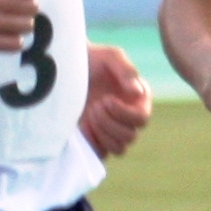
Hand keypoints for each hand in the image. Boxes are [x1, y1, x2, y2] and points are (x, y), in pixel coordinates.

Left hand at [80, 43, 152, 160]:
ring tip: (89, 113)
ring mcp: (112, 130)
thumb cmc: (93, 59)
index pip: (141, 119)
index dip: (124, 114)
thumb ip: (126, 71)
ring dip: (102, 134)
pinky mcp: (96, 138)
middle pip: (130, 136)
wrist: (68, 68)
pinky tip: (82, 127)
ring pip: (119, 148)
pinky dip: (92, 144)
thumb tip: (137, 93)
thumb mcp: (111, 56)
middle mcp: (129, 118)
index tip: (105, 100)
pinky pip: (102, 154)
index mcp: (138, 100)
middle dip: (109, 123)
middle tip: (94, 105)